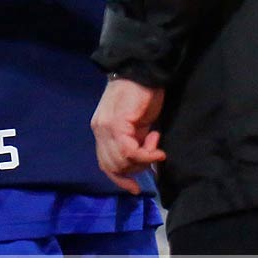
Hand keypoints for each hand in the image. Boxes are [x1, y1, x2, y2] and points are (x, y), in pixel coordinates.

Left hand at [91, 77, 165, 193]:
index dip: (120, 179)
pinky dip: (146, 155)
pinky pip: (130, 152)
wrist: (142, 70)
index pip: (105, 163)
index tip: (135, 188)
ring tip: (155, 141)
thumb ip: (134, 142)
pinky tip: (157, 148)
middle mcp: (99, 130)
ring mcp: (105, 127)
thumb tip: (143, 164)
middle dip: (137, 167)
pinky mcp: (116, 124)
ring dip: (143, 159)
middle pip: (114, 166)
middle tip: (153, 150)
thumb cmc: (142, 94)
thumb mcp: (137, 125)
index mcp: (101, 130)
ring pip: (122, 161)